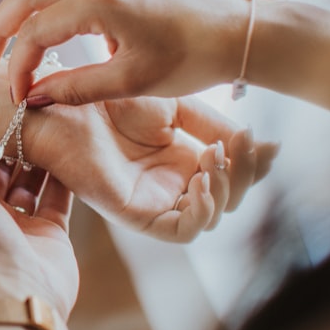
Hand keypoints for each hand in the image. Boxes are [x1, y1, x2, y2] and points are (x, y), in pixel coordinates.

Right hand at [0, 0, 248, 104]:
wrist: (243, 29)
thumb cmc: (196, 58)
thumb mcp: (133, 81)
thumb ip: (76, 87)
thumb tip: (33, 96)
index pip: (36, 31)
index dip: (17, 66)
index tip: (15, 96)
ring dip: (17, 11)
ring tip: (3, 44)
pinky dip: (42, 0)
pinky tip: (40, 26)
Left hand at [0, 138, 77, 320]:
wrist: (13, 289)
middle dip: (10, 147)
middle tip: (28, 123)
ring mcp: (19, 225)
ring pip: (29, 182)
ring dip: (38, 159)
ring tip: (49, 134)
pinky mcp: (50, 234)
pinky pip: (58, 199)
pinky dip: (63, 178)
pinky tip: (69, 155)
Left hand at [26, 96, 278, 241]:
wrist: (65, 103)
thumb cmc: (109, 100)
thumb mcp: (176, 106)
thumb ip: (215, 127)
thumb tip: (261, 145)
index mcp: (181, 160)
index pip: (232, 174)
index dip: (253, 163)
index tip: (264, 140)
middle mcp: (170, 184)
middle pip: (227, 198)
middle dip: (244, 175)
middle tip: (241, 146)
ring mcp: (152, 201)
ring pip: (209, 217)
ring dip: (224, 190)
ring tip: (216, 158)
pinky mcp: (132, 214)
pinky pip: (178, 230)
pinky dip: (200, 213)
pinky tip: (201, 182)